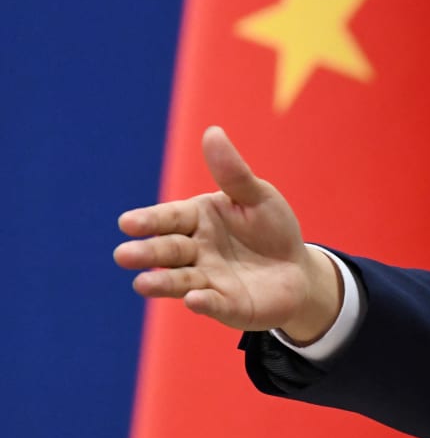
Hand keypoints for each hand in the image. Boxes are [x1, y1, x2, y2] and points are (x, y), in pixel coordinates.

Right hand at [114, 126, 341, 342]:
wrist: (297, 270)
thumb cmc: (271, 228)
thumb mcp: (257, 196)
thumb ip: (233, 172)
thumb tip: (212, 132)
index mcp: (198, 219)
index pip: (170, 218)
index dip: (149, 221)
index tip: (127, 222)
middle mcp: (196, 251)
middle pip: (169, 250)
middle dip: (147, 252)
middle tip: (124, 255)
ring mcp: (209, 280)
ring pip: (181, 280)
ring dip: (163, 282)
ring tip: (142, 284)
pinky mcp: (227, 306)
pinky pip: (214, 303)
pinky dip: (203, 302)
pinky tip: (194, 299)